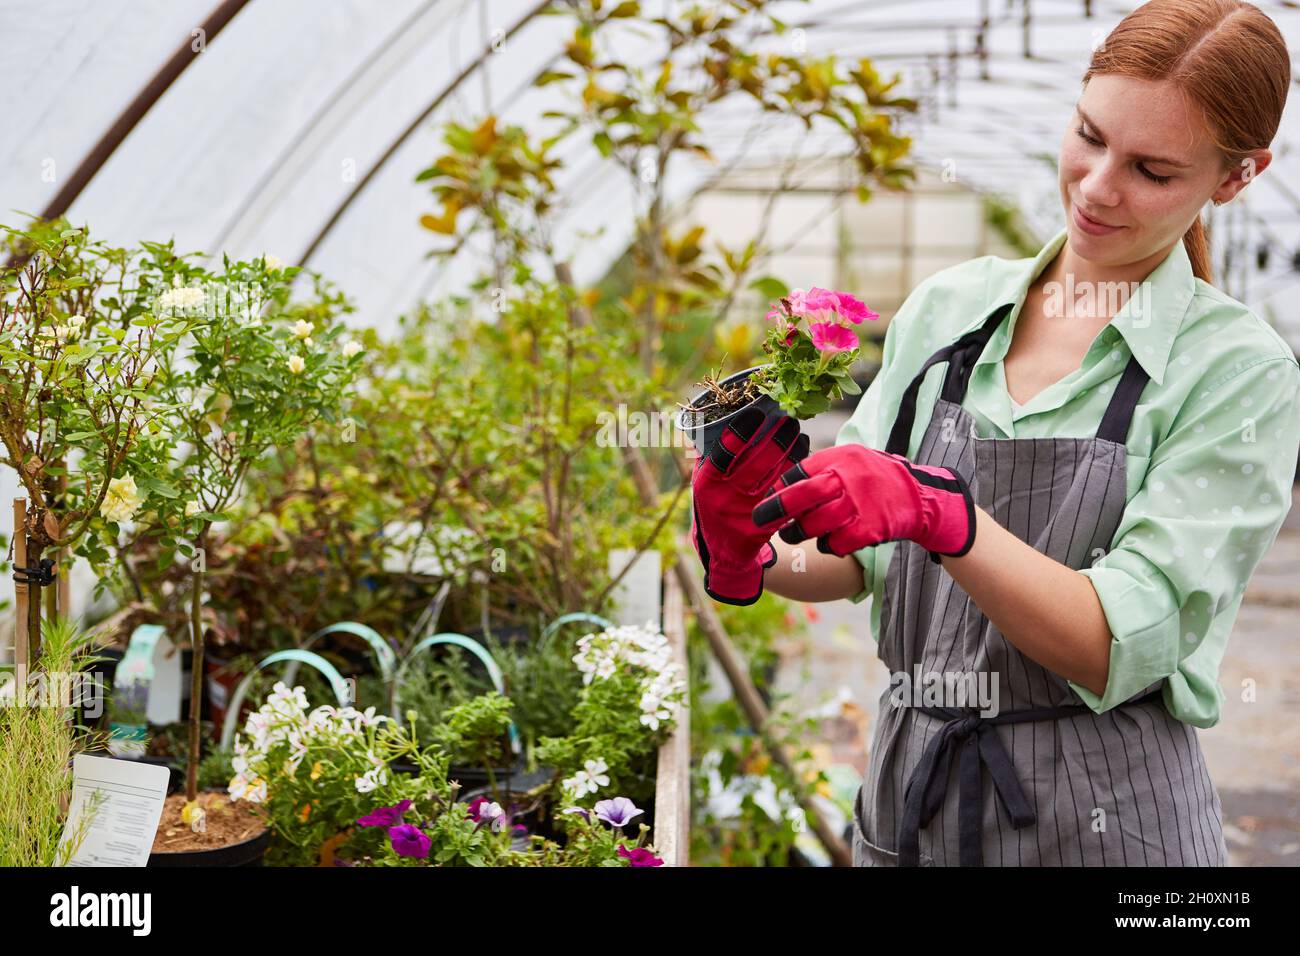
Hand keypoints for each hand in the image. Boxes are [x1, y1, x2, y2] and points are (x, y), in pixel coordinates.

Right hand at [690, 407, 809, 604]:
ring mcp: (745, 514)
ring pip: (776, 476)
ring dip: (792, 452)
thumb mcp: (705, 482)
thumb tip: (727, 413)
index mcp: (706, 483)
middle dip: (777, 438)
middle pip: (756, 463)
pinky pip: (787, 496)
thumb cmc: (716, 503)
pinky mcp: (765, 527)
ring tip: (800, 433)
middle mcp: (724, 498)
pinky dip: (797, 474)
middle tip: (789, 419)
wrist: (725, 551)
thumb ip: (712, 454)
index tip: (757, 413)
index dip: (740, 432)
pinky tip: (804, 457)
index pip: (723, 454)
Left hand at [750, 443, 975, 560]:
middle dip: (775, 511)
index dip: (779, 488)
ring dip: (799, 533)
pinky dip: (828, 546)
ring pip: (813, 525)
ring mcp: (859, 504)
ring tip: (794, 534)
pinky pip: (835, 544)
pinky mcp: (869, 529)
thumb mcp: (852, 460)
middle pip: (800, 497)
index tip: (769, 498)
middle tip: (760, 519)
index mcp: (841, 457)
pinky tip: (830, 542)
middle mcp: (848, 478)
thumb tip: (781, 486)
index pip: (798, 473)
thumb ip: (822, 469)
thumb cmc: (875, 479)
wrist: (920, 496)